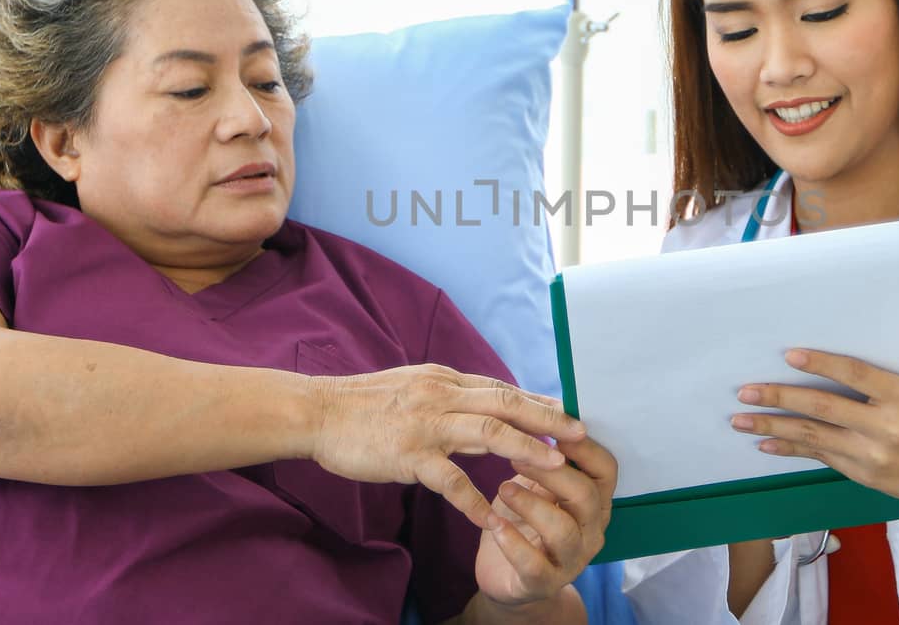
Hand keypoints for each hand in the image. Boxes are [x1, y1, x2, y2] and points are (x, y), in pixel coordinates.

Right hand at [309, 365, 586, 527]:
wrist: (318, 412)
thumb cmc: (365, 403)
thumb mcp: (416, 386)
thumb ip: (452, 396)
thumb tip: (489, 404)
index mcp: (446, 380)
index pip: (502, 388)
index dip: (538, 400)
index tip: (568, 413)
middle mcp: (442, 396)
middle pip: (506, 403)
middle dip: (547, 418)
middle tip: (580, 433)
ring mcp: (426, 425)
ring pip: (487, 433)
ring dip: (525, 449)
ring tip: (554, 466)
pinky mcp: (408, 454)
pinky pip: (449, 479)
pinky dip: (473, 500)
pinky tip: (492, 518)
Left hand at [473, 436, 616, 609]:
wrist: (504, 573)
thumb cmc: (523, 517)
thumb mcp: (537, 482)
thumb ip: (546, 455)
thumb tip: (547, 406)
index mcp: (595, 500)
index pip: (606, 469)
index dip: (583, 447)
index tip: (552, 427)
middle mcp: (591, 530)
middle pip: (586, 495)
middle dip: (551, 471)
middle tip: (514, 455)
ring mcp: (571, 560)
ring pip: (563, 530)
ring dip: (531, 504)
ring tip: (502, 487)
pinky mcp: (543, 583)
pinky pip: (534, 565)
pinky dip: (512, 541)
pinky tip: (493, 523)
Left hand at [731, 350, 898, 511]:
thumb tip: (886, 336)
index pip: (856, 375)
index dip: (821, 364)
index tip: (790, 355)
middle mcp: (885, 428)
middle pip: (824, 408)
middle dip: (781, 397)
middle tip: (747, 390)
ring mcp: (871, 455)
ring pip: (814, 436)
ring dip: (773, 427)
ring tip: (740, 419)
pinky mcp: (862, 474)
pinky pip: (820, 457)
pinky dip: (790, 450)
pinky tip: (765, 444)